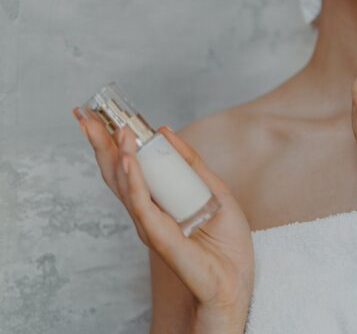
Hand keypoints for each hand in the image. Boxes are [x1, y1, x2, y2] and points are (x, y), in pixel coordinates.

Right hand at [73, 107, 254, 316]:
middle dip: (99, 142)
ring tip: (116, 128)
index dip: (111, 140)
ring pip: (125, 184)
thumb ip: (191, 163)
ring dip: (119, 154)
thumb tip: (165, 130)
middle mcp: (147, 211)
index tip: (97, 113)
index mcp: (157, 200)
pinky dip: (133, 181)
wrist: (236, 279)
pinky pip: (142, 204)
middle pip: (116, 171)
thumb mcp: (213, 190)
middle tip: (83, 113)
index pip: (127, 165)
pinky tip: (128, 160)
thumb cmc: (225, 242)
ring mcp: (150, 224)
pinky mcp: (160, 236)